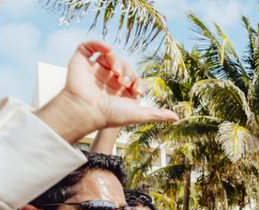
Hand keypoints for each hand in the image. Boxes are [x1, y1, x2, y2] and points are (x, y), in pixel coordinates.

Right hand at [35, 41, 177, 142]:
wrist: (86, 110)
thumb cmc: (110, 115)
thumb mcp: (139, 115)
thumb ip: (157, 114)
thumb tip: (178, 117)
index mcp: (119, 93)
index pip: (134, 80)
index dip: (138, 82)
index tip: (136, 91)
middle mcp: (107, 81)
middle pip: (124, 67)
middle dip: (128, 73)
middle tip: (124, 83)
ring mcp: (93, 70)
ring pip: (110, 56)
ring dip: (117, 62)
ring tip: (116, 74)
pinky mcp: (80, 62)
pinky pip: (90, 47)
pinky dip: (99, 44)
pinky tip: (108, 48)